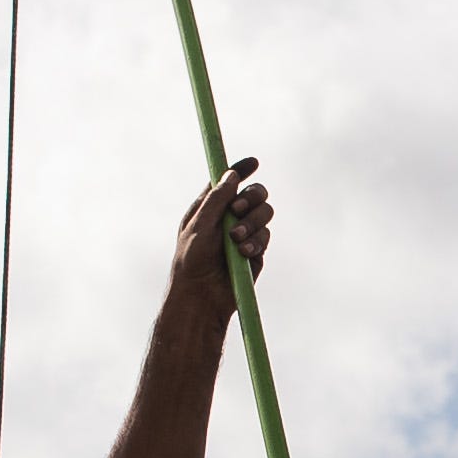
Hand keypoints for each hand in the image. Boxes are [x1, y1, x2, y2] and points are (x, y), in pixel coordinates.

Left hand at [173, 159, 274, 307]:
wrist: (202, 295)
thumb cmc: (192, 260)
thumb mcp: (199, 226)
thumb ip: (216, 199)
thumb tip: (232, 175)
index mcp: (211, 206)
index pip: (229, 181)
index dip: (242, 168)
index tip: (253, 162)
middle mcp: (230, 216)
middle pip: (255, 193)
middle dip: (252, 197)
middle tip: (237, 210)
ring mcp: (245, 232)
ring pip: (265, 213)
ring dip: (252, 223)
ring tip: (235, 240)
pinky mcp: (256, 250)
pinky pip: (265, 236)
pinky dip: (255, 242)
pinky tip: (243, 254)